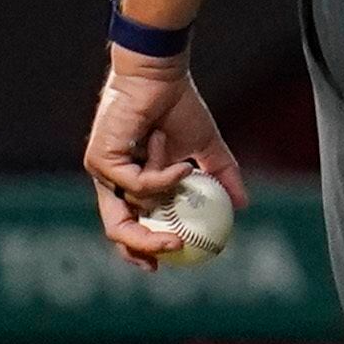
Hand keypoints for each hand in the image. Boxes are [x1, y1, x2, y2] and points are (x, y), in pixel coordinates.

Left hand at [87, 52, 241, 269]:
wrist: (160, 75)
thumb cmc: (177, 105)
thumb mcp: (205, 149)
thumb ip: (221, 176)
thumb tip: (243, 206)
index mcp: (130, 181)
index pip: (127, 225)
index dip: (140, 251)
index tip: (162, 268)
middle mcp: (111, 180)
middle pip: (118, 229)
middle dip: (144, 247)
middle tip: (175, 248)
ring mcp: (103, 170)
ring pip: (128, 211)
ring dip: (161, 200)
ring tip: (183, 188)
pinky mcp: (100, 159)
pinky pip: (137, 185)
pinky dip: (163, 178)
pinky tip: (181, 164)